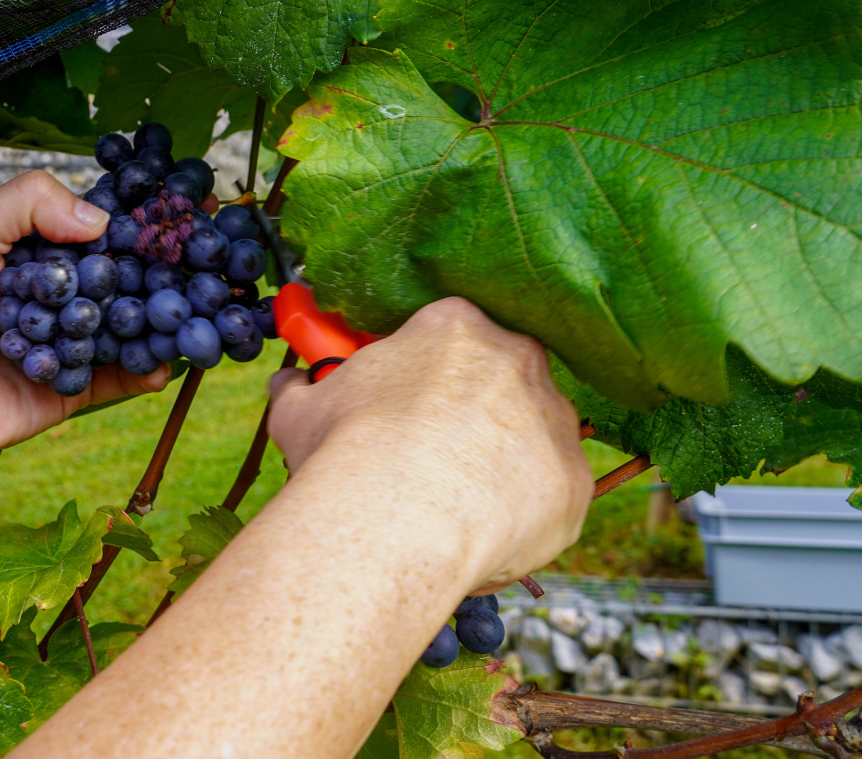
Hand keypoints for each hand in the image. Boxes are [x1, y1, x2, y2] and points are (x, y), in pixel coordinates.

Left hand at [0, 171, 169, 470]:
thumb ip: (25, 204)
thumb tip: (99, 220)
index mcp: (39, 253)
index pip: (95, 229)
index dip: (132, 220)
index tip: (174, 212)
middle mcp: (60, 294)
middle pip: (121, 278)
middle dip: (156, 271)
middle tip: (194, 266)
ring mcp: (71, 341)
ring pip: (127, 326)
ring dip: (157, 321)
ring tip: (182, 314)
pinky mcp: (75, 387)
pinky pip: (121, 378)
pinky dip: (145, 371)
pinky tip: (160, 364)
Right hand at [265, 297, 591, 591]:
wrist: (394, 521)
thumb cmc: (344, 453)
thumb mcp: (300, 411)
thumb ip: (302, 390)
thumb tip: (287, 386)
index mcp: (455, 326)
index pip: (449, 335)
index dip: (424, 371)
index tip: (403, 404)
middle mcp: (519, 359)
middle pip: (501, 380)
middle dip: (472, 413)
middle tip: (428, 456)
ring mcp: (555, 419)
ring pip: (531, 438)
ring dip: (500, 464)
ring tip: (450, 506)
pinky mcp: (574, 482)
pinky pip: (550, 496)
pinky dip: (521, 516)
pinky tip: (477, 535)